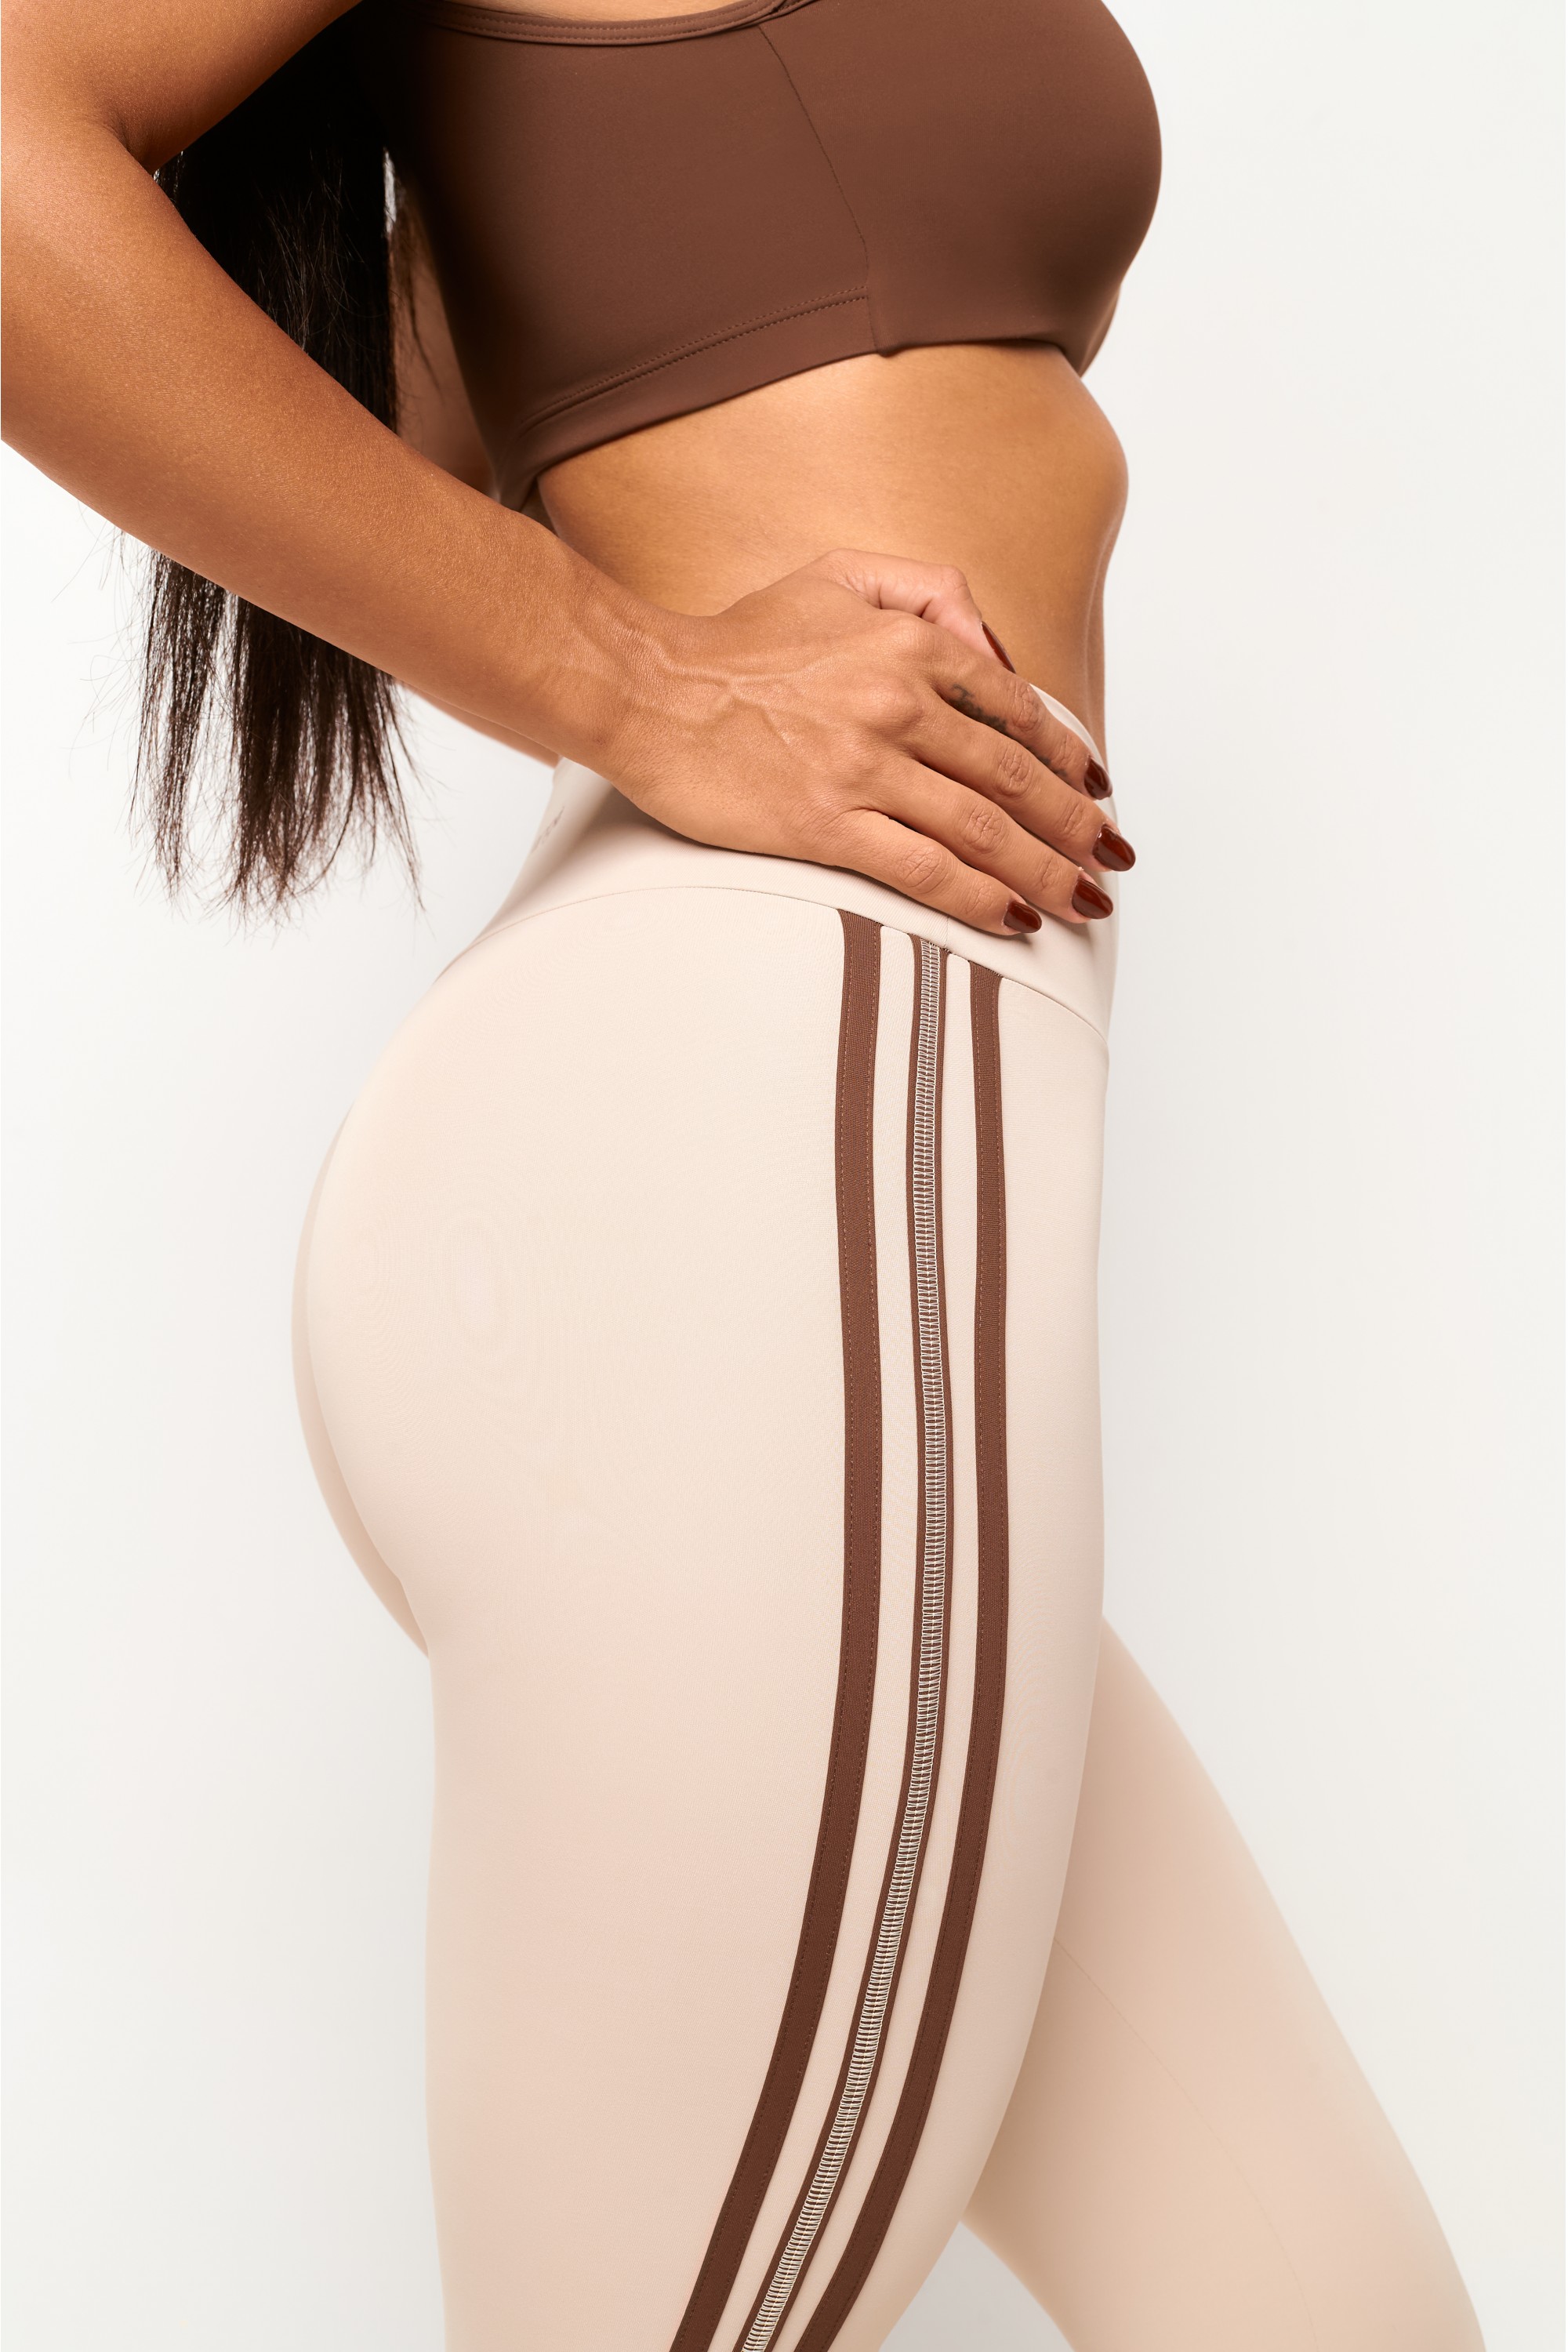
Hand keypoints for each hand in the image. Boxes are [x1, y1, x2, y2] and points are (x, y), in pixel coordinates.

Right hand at [603, 549, 1131, 934]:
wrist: (648, 689)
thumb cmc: (737, 641)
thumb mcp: (838, 575)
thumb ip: (928, 591)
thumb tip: (998, 649)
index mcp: (907, 643)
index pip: (1016, 711)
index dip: (1068, 760)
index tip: (1096, 794)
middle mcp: (896, 703)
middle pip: (1014, 780)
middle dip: (1076, 829)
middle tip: (1110, 865)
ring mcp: (861, 768)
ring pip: (982, 829)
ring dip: (1045, 872)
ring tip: (1082, 905)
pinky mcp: (824, 823)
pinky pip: (924, 869)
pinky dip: (978, 897)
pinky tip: (1014, 917)